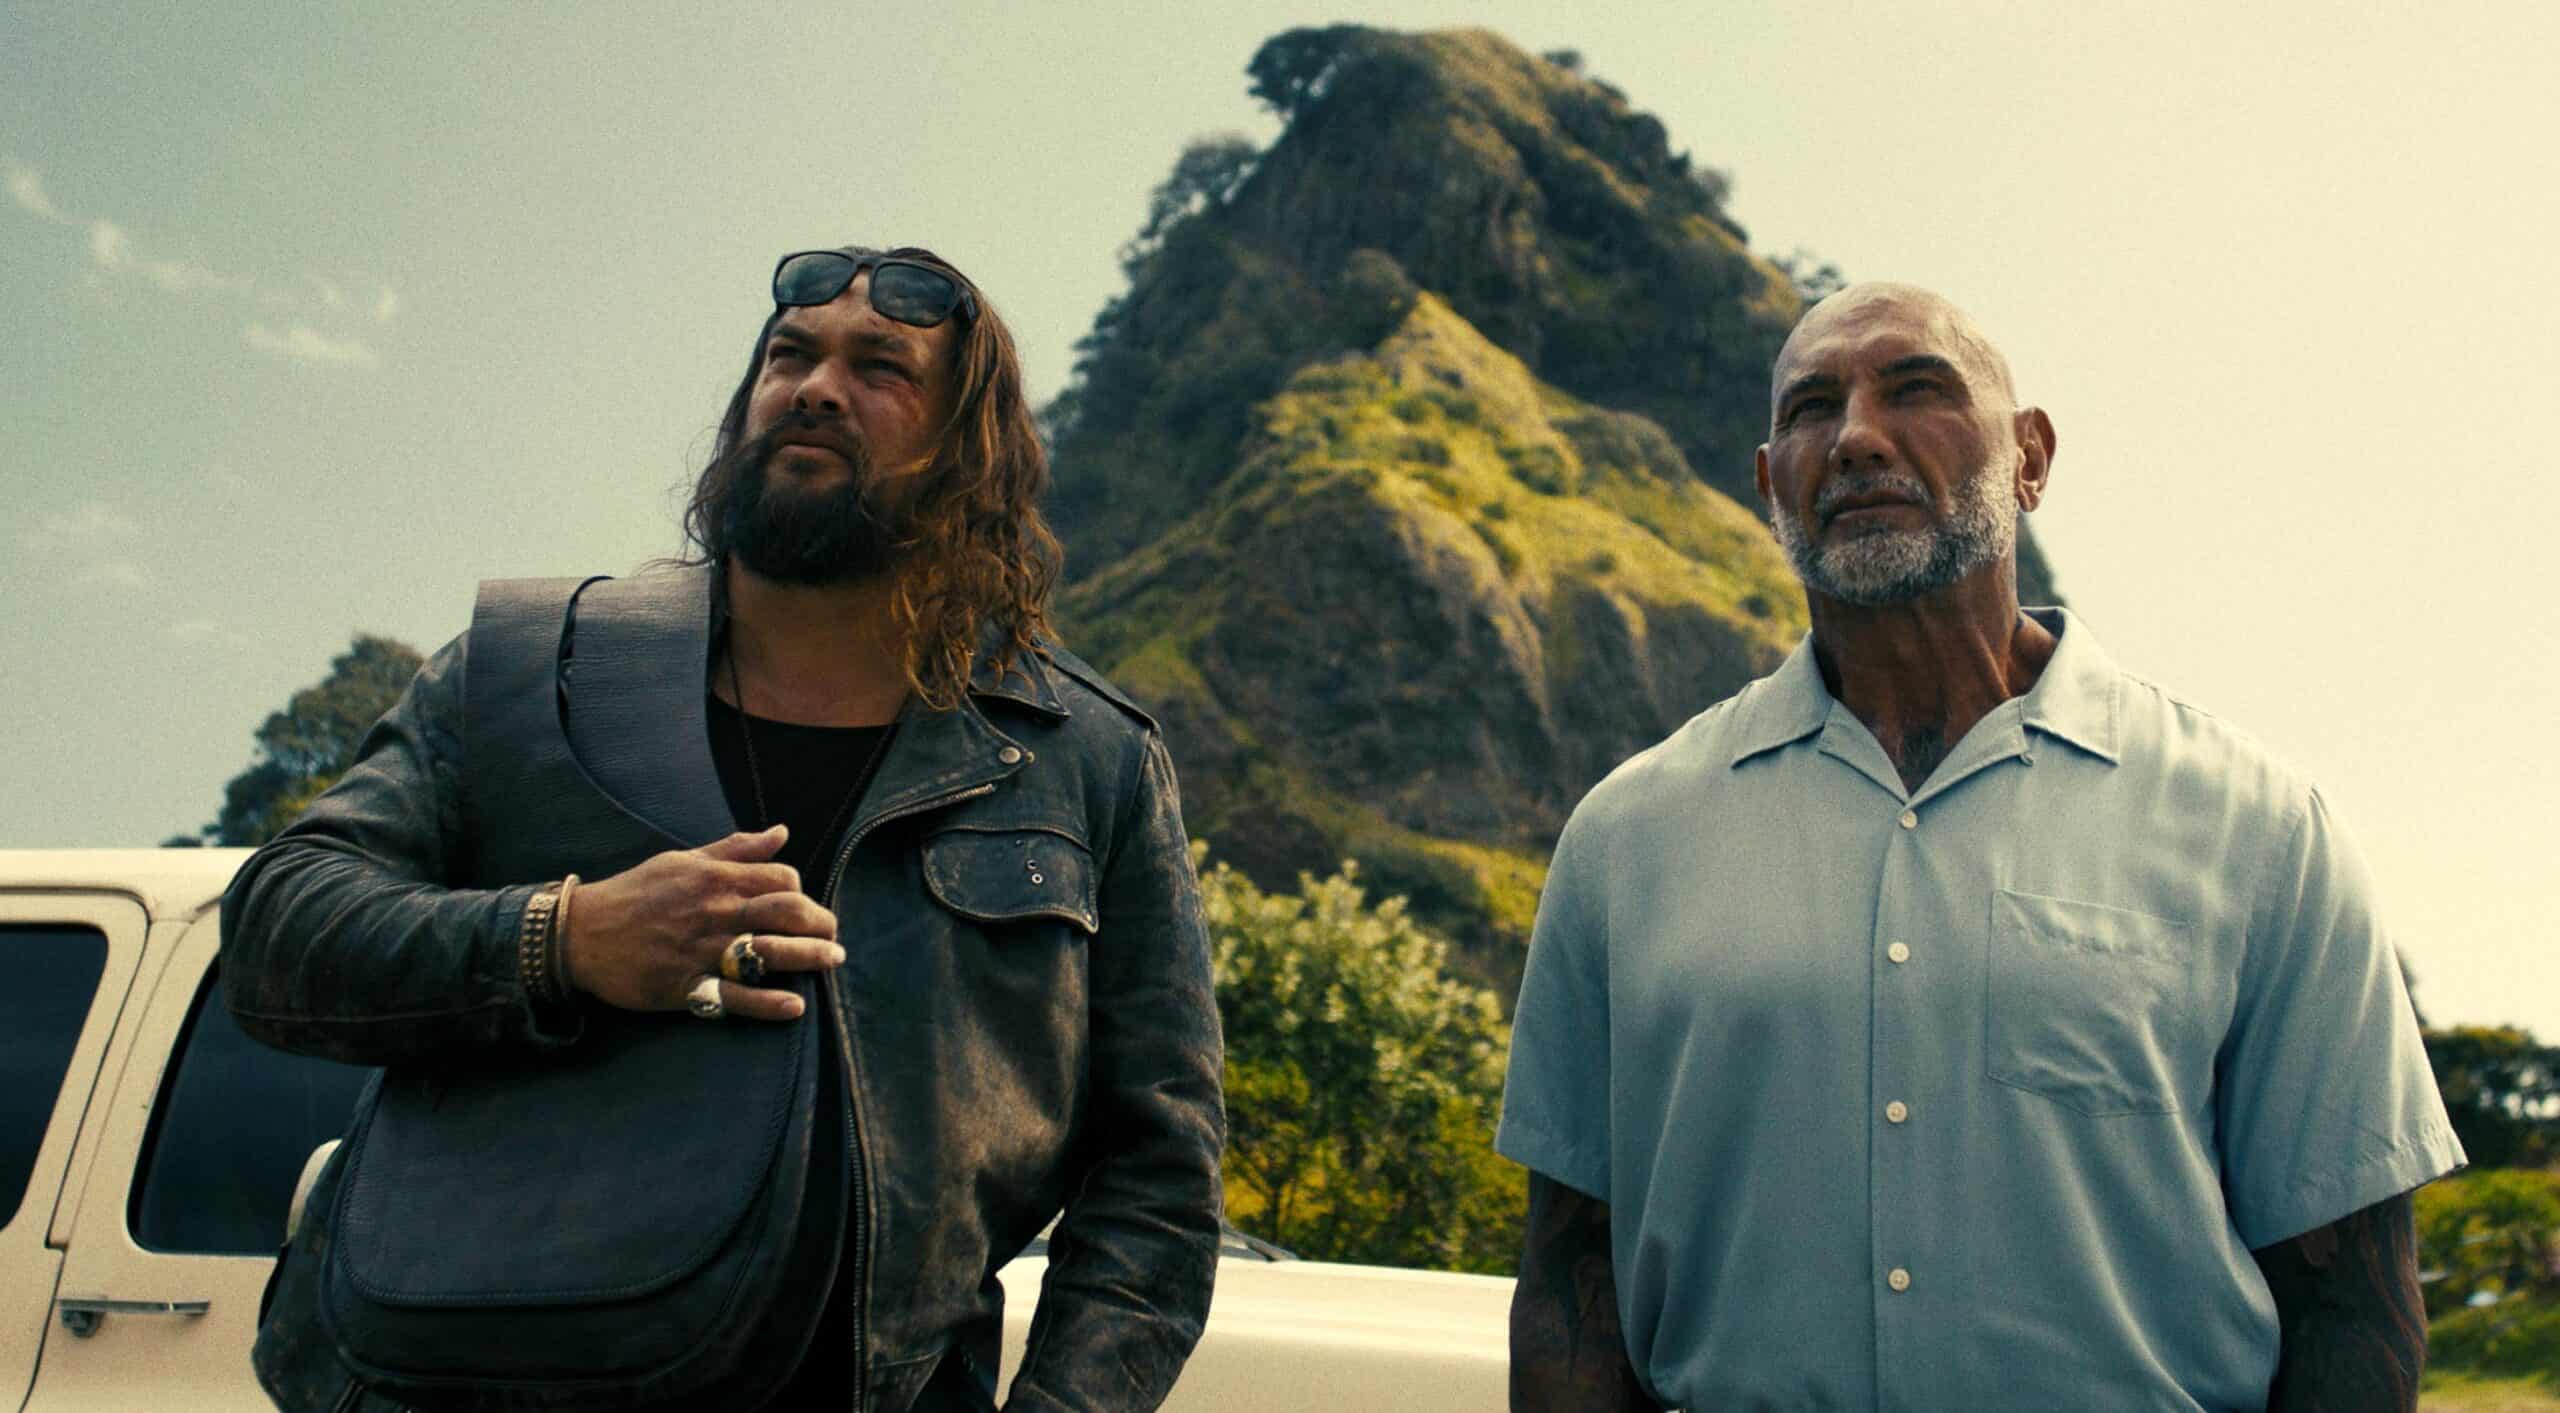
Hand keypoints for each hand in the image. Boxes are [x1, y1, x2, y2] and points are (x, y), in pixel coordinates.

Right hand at [560, 825, 841, 1020]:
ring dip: (810, 957)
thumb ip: (735, 849)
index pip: (782, 878)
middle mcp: (715, 911)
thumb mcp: (684, 860)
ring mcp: (702, 950)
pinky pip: (735, 997)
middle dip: (821, 924)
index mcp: (715, 878)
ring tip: (831, 961)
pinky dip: (768, 1003)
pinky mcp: (686, 985)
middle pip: (788, 912)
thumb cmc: (634, 893)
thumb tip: (781, 832)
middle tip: (833, 937)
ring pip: (770, 952)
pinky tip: (794, 1006)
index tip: (802, 908)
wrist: (580, 933)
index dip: (802, 893)